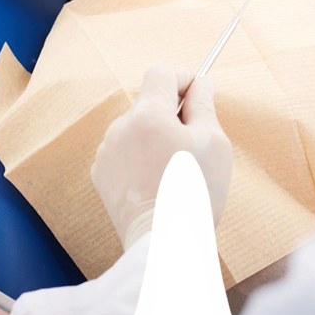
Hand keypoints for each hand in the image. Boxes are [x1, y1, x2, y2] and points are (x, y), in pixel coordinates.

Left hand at [90, 65, 232, 253]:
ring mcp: (106, 151)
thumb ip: (204, 104)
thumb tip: (201, 83)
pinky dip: (138, 157)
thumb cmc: (196, 194)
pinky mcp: (100, 173)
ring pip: (135, 127)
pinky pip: (123, 151)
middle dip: (170, 113)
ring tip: (173, 168)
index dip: (182, 78)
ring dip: (153, 136)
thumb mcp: (213, 142)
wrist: (166, 241)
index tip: (196, 94)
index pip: (161, 73)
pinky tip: (155, 181)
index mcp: (148, 115)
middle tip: (191, 142)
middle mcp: (120, 128)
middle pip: (148, 102)